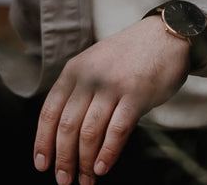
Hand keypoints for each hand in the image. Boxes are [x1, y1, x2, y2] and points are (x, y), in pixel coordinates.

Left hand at [33, 16, 188, 184]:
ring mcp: (113, 86)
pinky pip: (117, 131)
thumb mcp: (93, 64)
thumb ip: (77, 91)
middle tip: (63, 180)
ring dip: (84, 163)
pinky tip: (102, 168)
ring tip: (85, 181)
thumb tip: (62, 135)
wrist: (164, 36)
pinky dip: (107, 154)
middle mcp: (89, 77)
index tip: (42, 164)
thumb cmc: (128, 57)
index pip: (49, 111)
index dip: (43, 141)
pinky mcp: (137, 95)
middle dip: (63, 159)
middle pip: (67, 126)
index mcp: (74, 71)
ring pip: (89, 133)